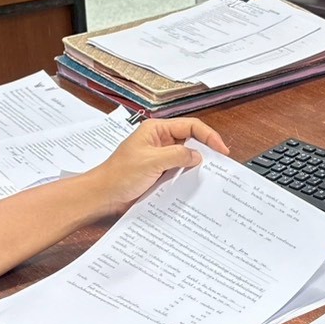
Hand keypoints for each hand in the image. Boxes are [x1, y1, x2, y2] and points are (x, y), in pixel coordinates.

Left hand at [89, 116, 229, 218]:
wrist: (103, 196)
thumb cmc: (119, 175)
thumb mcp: (151, 161)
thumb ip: (177, 155)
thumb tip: (198, 155)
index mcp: (156, 130)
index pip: (190, 126)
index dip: (208, 136)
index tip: (221, 150)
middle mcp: (159, 141)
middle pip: (190, 141)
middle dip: (205, 150)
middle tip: (220, 164)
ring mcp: (159, 158)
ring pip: (185, 158)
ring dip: (196, 166)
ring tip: (210, 176)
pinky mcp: (158, 173)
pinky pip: (178, 172)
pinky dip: (187, 177)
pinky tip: (194, 185)